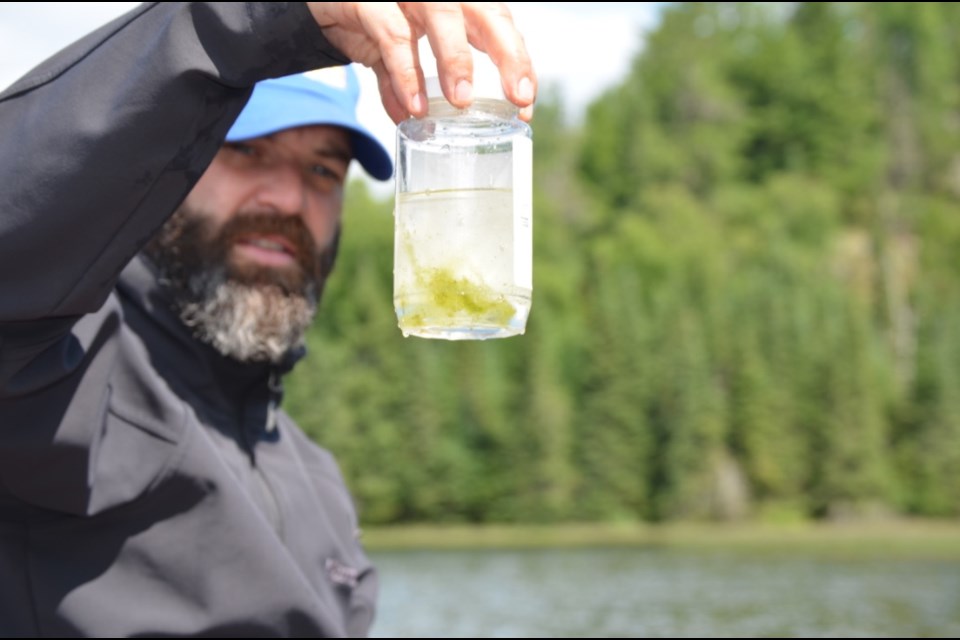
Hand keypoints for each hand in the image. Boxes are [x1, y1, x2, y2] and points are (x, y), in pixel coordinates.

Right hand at [307, 2, 535, 122]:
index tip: (525, 103)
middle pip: (485, 12)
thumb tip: (423, 123)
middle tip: (517, 97)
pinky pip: (392, 34)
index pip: (498, 25)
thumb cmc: (366, 19)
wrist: (316, 1)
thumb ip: (412, 81)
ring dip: (456, 61)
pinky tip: (414, 106)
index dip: (517, 62)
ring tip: (462, 104)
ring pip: (442, 15)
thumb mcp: (397, 52)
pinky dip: (405, 73)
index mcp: (453, 2)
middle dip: (508, 55)